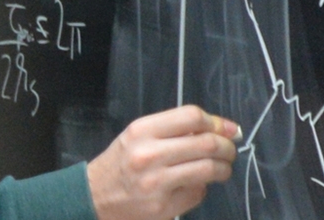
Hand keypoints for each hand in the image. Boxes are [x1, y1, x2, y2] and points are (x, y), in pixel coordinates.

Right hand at [86, 105, 238, 219]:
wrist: (93, 197)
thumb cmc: (120, 163)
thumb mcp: (138, 136)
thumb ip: (173, 130)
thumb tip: (221, 128)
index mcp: (142, 131)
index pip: (191, 117)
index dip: (217, 123)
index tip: (229, 130)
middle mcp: (148, 155)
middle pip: (206, 143)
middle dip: (227, 148)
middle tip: (230, 152)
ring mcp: (156, 183)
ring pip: (208, 169)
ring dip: (223, 169)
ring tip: (222, 170)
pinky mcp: (163, 207)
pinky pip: (198, 193)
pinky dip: (203, 188)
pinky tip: (194, 186)